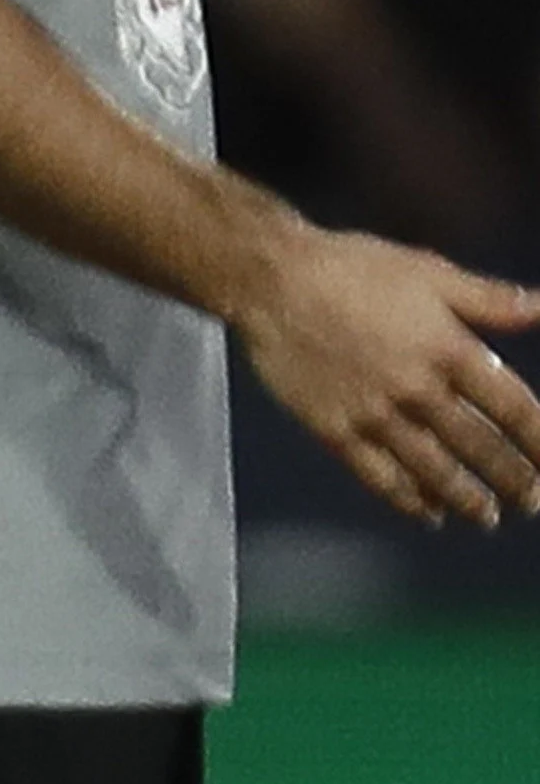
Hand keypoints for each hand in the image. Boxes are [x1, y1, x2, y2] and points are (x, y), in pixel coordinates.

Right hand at [231, 223, 539, 524]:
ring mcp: (375, 414)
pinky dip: (407, 499)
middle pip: (479, 447)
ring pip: (434, 470)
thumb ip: (490, 299)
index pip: (513, 407)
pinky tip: (427, 513)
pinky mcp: (334, 429)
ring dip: (467, 499)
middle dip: (513, 480)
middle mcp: (418, 389)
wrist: (269, 279)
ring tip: (488, 517)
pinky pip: (378, 476)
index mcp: (448, 349)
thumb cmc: (351, 267)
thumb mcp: (429, 272)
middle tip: (532, 501)